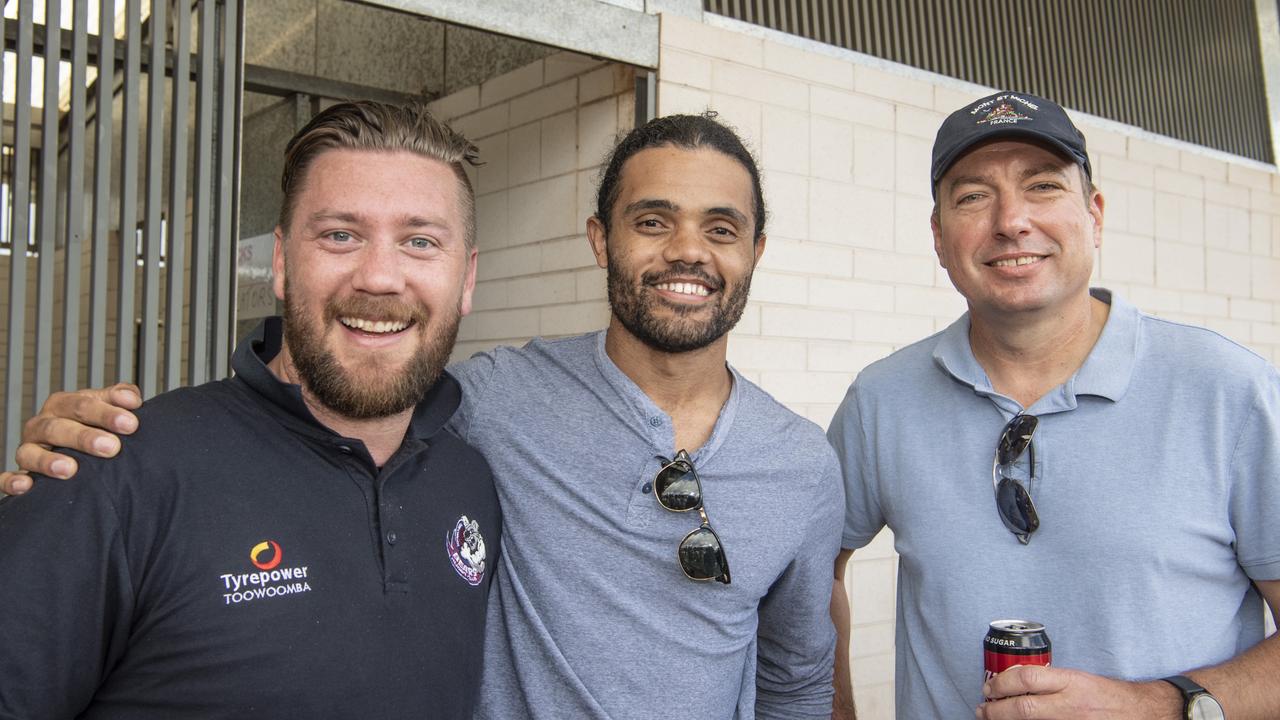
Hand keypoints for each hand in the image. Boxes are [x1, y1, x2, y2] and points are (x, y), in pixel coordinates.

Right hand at [0, 384, 141, 494]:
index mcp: (63, 405)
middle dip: (84, 437)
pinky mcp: (21, 473)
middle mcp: (42, 425)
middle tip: (112, 447)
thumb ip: (120, 398)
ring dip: (48, 461)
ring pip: (31, 452)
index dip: (106, 413)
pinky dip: (12, 481)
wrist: (80, 450)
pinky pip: (6, 478)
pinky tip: (26, 485)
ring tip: (70, 469)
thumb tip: (131, 399)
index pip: (82, 404)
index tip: (131, 423)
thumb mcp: (107, 408)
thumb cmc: (95, 425)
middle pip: (58, 428)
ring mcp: (29, 449)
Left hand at [977, 665, 1181, 719]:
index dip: (1001, 682)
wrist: (1145, 713)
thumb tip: (1016, 684)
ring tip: (993, 719)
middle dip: (996, 710)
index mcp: (1072, 682)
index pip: (1026, 678)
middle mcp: (1072, 705)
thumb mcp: (1080, 679)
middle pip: (1023, 708)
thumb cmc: (1110, 695)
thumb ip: (1051, 682)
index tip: (989, 687)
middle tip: (983, 709)